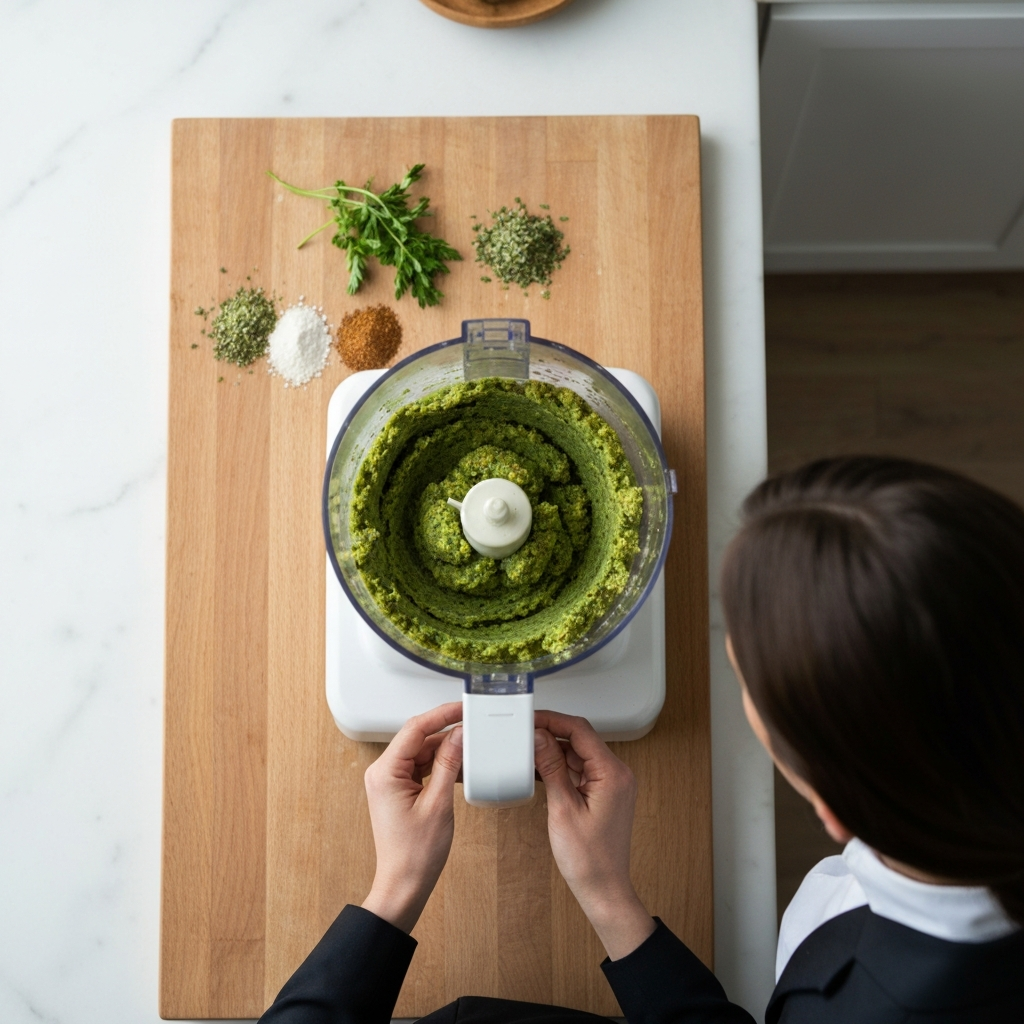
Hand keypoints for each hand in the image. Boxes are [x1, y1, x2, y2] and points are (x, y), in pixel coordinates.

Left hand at [361, 702, 462, 932]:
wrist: (404, 885)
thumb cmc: (415, 854)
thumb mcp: (439, 803)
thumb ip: (448, 763)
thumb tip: (459, 734)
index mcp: (385, 772)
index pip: (415, 728)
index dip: (442, 713)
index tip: (462, 706)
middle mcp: (383, 773)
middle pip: (418, 738)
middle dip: (447, 733)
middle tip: (473, 726)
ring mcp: (390, 782)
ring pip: (422, 752)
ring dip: (446, 751)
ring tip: (471, 750)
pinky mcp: (400, 790)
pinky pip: (422, 767)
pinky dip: (441, 765)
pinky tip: (460, 768)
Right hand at [534, 711, 655, 960]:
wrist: (604, 890)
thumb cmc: (589, 859)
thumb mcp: (562, 809)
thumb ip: (551, 768)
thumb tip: (539, 737)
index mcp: (612, 773)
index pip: (580, 730)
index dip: (553, 720)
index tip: (530, 718)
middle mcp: (617, 774)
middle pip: (580, 739)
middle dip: (551, 734)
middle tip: (522, 733)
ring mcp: (611, 783)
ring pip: (579, 753)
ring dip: (554, 751)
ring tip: (526, 751)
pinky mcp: (603, 793)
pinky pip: (580, 770)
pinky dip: (560, 767)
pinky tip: (540, 770)